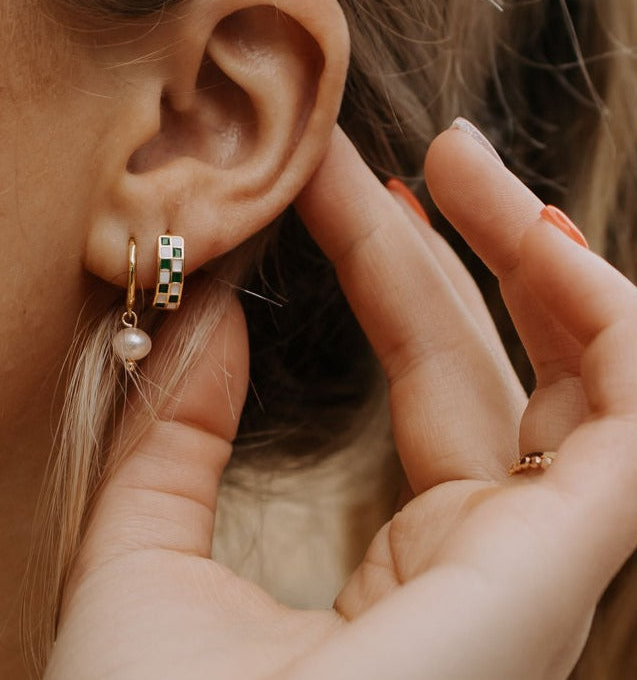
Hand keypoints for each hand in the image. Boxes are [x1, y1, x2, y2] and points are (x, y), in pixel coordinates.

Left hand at [45, 124, 636, 679]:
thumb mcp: (141, 546)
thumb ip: (177, 430)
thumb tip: (212, 311)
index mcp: (409, 571)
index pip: (428, 389)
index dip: (392, 279)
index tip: (336, 189)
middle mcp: (486, 573)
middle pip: (496, 373)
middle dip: (458, 249)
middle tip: (412, 150)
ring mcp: (527, 580)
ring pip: (579, 390)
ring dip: (537, 260)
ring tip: (460, 160)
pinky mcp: (548, 581)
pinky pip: (629, 433)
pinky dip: (610, 327)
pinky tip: (544, 233)